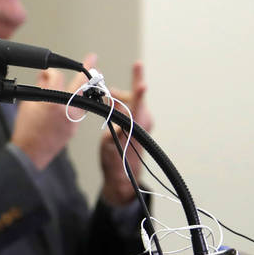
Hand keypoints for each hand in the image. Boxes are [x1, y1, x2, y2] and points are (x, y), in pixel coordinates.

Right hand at [11, 54, 96, 169]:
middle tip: (93, 60)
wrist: (30, 153)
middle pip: (82, 85)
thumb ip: (40, 89)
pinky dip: (77, 104)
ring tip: (89, 79)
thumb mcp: (28, 104)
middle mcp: (67, 110)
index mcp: (53, 101)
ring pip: (84, 99)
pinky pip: (79, 111)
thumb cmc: (26, 130)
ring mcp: (73, 120)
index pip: (56, 77)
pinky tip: (72, 102)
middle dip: (88, 70)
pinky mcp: (74, 128)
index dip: (50, 72)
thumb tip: (46, 78)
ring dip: (86, 89)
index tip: (46, 73)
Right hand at [99, 61, 150, 205]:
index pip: (137, 104)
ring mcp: (146, 121)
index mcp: (135, 128)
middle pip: (131, 97)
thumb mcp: (108, 141)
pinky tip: (115, 114)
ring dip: (119, 101)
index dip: (138, 90)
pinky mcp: (144, 122)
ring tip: (109, 110)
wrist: (124, 176)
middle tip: (107, 98)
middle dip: (118, 95)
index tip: (141, 79)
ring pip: (131, 101)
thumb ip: (114, 119)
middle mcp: (144, 122)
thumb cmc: (114, 161)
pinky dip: (122, 106)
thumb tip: (115, 102)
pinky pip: (133, 106)